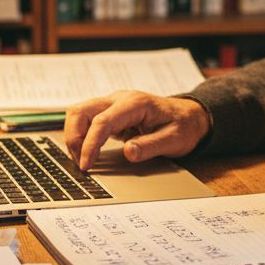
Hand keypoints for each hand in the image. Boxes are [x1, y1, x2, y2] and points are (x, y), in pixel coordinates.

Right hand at [64, 91, 211, 170]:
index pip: (102, 121)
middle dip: (74, 138)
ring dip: (75, 136)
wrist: (189, 116)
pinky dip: (81, 136)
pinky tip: (87, 152)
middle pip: (81, 111)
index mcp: (135, 104)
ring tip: (83, 159)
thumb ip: (151, 146)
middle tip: (82, 163)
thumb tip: (128, 152)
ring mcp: (113, 104)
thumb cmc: (183, 126)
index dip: (90, 144)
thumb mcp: (174, 140)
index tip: (86, 165)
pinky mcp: (110, 112)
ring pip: (79, 113)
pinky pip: (86, 120)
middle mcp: (120, 99)